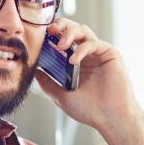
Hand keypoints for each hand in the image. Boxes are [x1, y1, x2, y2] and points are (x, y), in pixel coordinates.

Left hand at [33, 18, 138, 133]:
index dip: (52, 35)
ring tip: (61, 45)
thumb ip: (48, 82)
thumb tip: (33, 70)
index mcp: (77, 62)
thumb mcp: (61, 95)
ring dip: (70, 33)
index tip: (40, 36)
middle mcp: (87, 55)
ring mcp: (99, 53)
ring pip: (83, 31)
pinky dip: (82, 49)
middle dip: (60, 25)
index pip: (63, 40)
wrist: (109, 119)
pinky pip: (94, 43)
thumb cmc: (89, 110)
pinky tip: (73, 61)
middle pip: (73, 29)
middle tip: (50, 30)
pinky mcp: (110, 54)